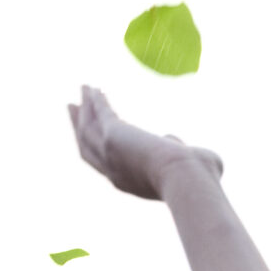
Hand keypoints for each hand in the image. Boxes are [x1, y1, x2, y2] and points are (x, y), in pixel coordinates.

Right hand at [65, 85, 223, 200]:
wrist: (187, 177)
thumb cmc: (197, 178)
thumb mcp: (186, 164)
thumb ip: (178, 151)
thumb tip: (172, 138)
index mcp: (129, 183)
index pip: (107, 164)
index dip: (98, 147)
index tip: (96, 132)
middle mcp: (113, 172)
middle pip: (87, 147)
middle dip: (79, 126)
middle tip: (72, 108)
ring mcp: (110, 154)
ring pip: (88, 129)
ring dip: (84, 108)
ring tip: (83, 90)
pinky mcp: (112, 135)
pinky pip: (100, 114)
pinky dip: (95, 101)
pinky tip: (94, 87)